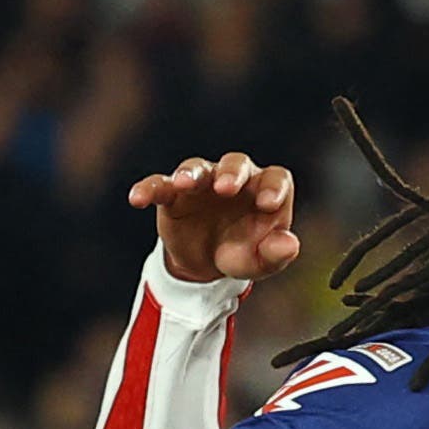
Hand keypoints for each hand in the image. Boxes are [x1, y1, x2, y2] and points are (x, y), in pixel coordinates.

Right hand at [129, 153, 302, 285]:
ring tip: (183, 184)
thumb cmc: (241, 253)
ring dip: (189, 174)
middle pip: (235, 163)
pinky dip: (148, 189)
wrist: (206, 264)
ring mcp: (202, 184)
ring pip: (196, 168)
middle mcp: (234, 179)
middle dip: (230, 173)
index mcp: (263, 191)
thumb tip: (290, 244)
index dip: (274, 187)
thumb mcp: (260, 261)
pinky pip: (159, 185)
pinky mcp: (173, 195)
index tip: (268, 204)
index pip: (276, 178)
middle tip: (225, 188)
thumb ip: (276, 254)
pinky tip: (138, 198)